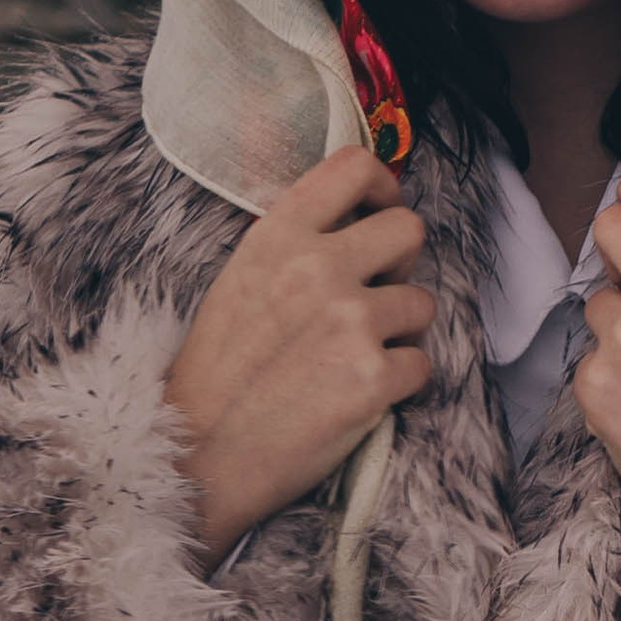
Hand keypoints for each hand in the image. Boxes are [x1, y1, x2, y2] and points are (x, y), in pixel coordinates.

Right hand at [163, 148, 433, 569]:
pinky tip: (359, 394)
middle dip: (400, 264)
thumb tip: (359, 218)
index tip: (380, 210)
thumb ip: (296, 244)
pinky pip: (422, 364)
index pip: (354, 166)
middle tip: (371, 296)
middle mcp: (317, 268)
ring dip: (400, 331)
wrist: (197, 454)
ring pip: (423, 303)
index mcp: (278, 237)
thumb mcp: (241, 280)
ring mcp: (350, 322)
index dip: (383, 185)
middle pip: (409, 229)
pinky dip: (400, 383)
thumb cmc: (218, 372)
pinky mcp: (373, 378)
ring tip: (352, 356)